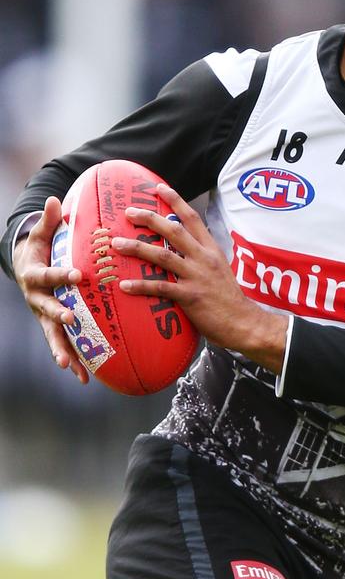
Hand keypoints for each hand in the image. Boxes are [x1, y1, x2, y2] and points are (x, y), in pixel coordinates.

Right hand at [13, 196, 88, 383]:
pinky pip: (64, 345)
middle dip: (60, 315)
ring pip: (53, 335)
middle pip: (47, 309)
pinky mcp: (52, 327)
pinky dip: (74, 360)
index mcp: (36, 275)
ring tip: (72, 368)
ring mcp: (44, 316)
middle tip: (72, 320)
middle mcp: (37, 299)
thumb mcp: (41, 235)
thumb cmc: (39, 249)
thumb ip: (50, 221)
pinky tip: (86, 378)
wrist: (24, 269)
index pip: (49, 275)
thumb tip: (54, 200)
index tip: (77, 275)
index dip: (60, 275)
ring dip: (63, 351)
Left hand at [111, 184, 287, 373]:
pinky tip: (125, 285)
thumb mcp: (219, 270)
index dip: (175, 201)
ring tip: (117, 244)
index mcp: (211, 249)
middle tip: (129, 212)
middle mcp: (204, 258)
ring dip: (137, 248)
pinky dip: (141, 286)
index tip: (158, 188)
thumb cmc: (229, 299)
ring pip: (163, 255)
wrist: (244, 322)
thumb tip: (181, 251)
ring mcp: (197, 276)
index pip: (192, 218)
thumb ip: (201, 258)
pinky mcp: (190, 296)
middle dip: (149, 219)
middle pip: (174, 231)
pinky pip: (161, 287)